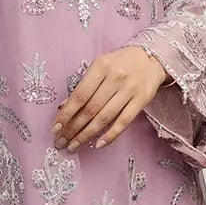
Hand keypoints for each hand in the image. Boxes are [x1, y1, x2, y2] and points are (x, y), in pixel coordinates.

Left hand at [52, 46, 167, 151]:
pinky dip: (110, 135)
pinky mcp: (141, 101)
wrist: (150, 59)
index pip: (80, 95)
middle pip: (90, 108)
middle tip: (62, 142)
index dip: (66, 114)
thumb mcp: (99, 68)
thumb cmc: (119, 64)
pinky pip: (123, 122)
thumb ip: (84, 86)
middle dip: (73, 128)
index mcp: (101, 66)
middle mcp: (115, 77)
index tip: (55, 128)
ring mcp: (129, 90)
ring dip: (87, 134)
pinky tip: (98, 144)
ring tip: (74, 145)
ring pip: (105, 117)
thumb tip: (64, 108)